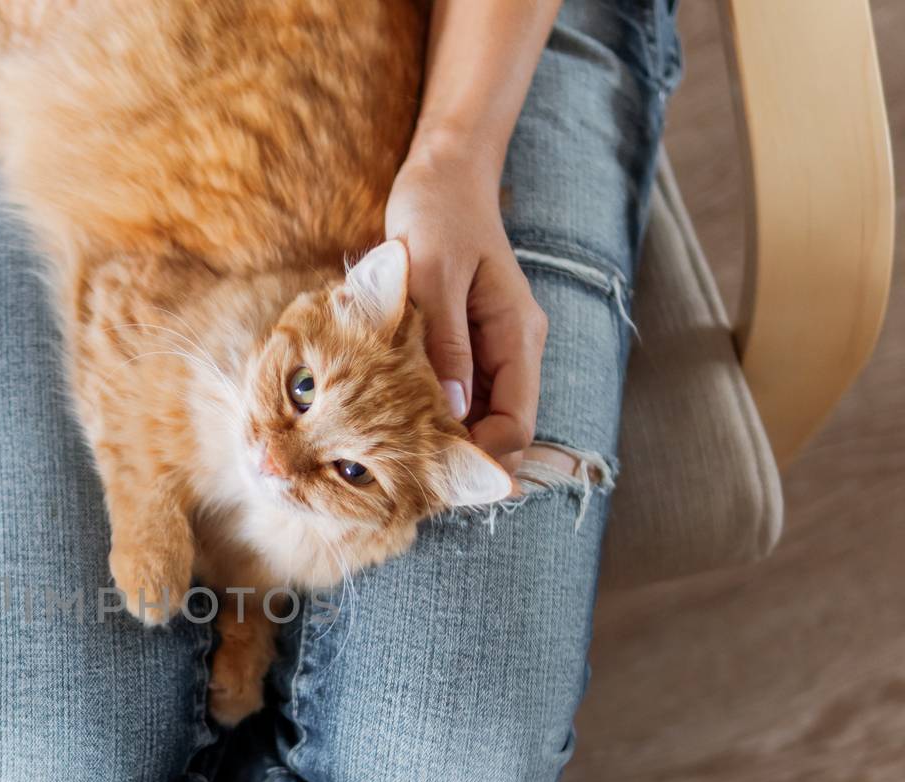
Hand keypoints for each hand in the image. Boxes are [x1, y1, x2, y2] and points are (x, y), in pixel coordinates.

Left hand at [384, 139, 547, 474]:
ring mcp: (491, 348)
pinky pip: (456, 394)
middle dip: (460, 457)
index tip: (433, 472)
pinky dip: (431, 412)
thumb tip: (453, 410)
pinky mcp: (466, 343)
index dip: (482, 458)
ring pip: (478, 417)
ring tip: (392, 454)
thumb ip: (445, 342)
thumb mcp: (434, 275)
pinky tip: (392, 419)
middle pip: (501, 430)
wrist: (443, 174)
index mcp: (518, 336)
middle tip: (405, 478)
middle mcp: (513, 349)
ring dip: (443, 438)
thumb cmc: (437, 214)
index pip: (518, 424)